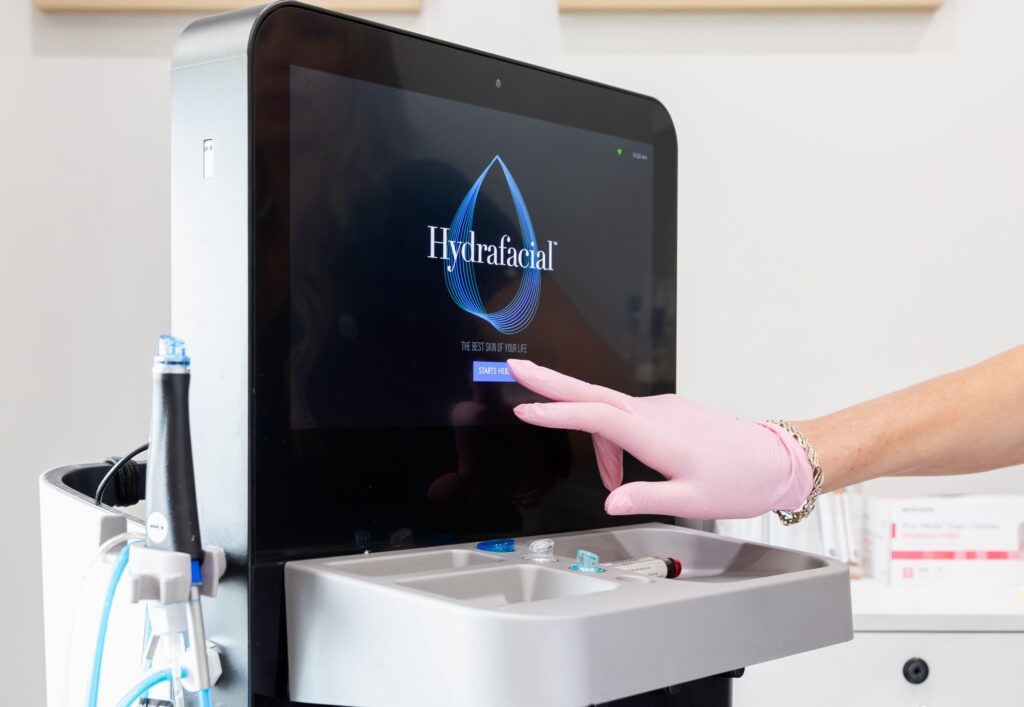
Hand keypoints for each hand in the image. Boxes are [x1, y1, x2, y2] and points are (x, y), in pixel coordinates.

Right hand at [507, 359, 812, 519]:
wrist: (773, 461)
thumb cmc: (738, 480)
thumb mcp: (692, 501)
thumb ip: (646, 499)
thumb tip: (610, 501)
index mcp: (656, 435)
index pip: (597, 418)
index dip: (558, 413)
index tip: (526, 408)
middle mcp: (654, 413)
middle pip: (592, 392)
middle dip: (551, 382)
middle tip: (515, 368)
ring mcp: (661, 408)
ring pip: (609, 413)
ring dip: (594, 440)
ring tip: (610, 482)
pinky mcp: (666, 411)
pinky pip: (626, 419)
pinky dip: (614, 440)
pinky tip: (624, 470)